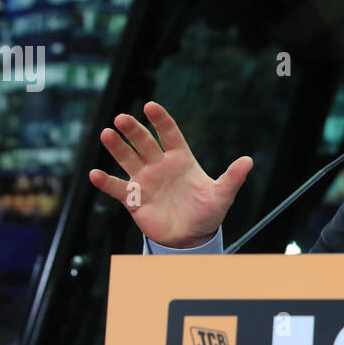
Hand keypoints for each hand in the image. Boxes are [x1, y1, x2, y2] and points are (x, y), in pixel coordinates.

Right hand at [88, 101, 251, 248]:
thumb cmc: (207, 212)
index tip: (151, 106)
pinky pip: (117, 188)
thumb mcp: (222, 195)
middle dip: (134, 130)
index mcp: (181, 159)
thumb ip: (232, 178)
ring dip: (117, 147)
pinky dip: (106, 181)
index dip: (160, 120)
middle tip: (122, 118)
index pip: (169, 134)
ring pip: (128, 159)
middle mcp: (160, 165)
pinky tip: (95, 173)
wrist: (191, 237)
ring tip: (107, 134)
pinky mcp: (134, 199)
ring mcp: (145, 180)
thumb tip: (249, 161)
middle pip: (144, 142)